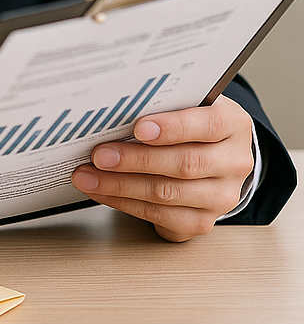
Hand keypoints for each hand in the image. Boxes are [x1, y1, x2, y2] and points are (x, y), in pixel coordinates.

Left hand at [70, 95, 255, 241]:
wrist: (212, 153)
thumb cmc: (189, 121)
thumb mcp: (185, 103)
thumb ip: (161, 103)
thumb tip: (113, 107)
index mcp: (233, 124)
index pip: (208, 124)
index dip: (173, 127)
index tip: (139, 127)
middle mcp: (234, 162)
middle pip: (184, 164)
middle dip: (135, 160)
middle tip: (99, 155)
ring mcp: (221, 196)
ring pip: (168, 194)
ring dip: (121, 185)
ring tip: (88, 175)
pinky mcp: (202, 221)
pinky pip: (160, 217)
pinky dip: (124, 203)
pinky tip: (102, 191)